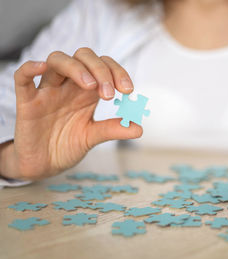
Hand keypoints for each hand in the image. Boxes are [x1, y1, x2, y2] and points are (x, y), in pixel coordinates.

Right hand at [3, 47, 141, 179]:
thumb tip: (139, 128)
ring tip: (91, 87)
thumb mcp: (93, 137)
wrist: (44, 165)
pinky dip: (30, 68)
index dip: (117, 72)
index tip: (128, 90)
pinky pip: (22, 77)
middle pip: (83, 57)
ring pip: (57, 60)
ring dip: (77, 68)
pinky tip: (41, 67)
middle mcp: (68, 85)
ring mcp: (47, 91)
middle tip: (110, 94)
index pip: (103, 66)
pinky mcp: (27, 102)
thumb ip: (113, 129)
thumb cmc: (67, 145)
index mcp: (86, 91)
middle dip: (100, 70)